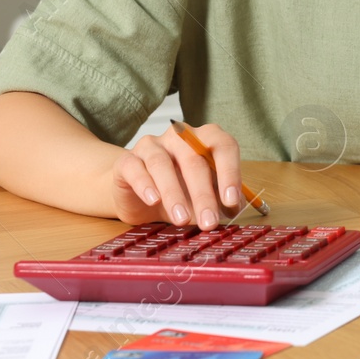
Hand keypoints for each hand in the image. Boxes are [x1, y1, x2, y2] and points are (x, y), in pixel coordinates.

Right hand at [111, 122, 242, 230]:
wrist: (137, 194)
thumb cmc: (179, 191)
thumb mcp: (202, 195)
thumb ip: (218, 198)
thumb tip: (232, 209)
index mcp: (204, 138)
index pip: (223, 146)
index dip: (230, 173)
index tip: (231, 201)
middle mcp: (178, 136)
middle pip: (193, 159)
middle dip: (203, 195)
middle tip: (208, 222)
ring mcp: (151, 145)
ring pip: (162, 164)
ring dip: (174, 194)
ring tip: (182, 219)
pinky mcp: (127, 160)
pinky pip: (135, 168)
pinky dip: (145, 185)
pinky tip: (153, 201)